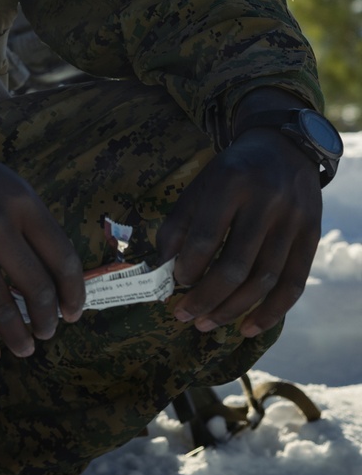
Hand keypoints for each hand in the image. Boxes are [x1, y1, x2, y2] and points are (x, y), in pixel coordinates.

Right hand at [0, 100, 84, 363]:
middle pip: (37, 288)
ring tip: (24, 349)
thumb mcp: (3, 184)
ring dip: (18, 338)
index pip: (62, 258)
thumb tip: (57, 276)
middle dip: (47, 320)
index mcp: (22, 201)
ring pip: (1, 307)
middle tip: (47, 333)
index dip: (73, 293)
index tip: (72, 313)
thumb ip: (29, 222)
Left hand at [157, 119, 321, 338]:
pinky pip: (294, 283)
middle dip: (206, 298)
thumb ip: (178, 225)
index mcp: (231, 182)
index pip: (206, 237)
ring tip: (206, 324)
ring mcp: (293, 220)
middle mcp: (266, 201)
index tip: (174, 283)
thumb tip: (162, 270)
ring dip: (232, 310)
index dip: (188, 267)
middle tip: (183, 316)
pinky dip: (271, 312)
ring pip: (264, 280)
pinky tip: (248, 328)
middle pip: (235, 265)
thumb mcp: (199, 186)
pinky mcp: (312, 235)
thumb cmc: (232, 172)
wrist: (284, 147)